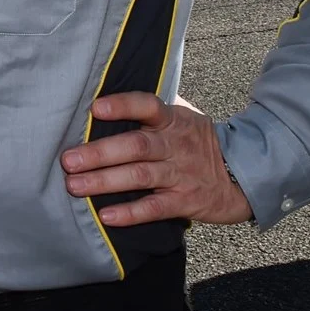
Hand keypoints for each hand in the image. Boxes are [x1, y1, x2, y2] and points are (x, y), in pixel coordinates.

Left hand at [59, 93, 251, 226]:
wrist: (242, 174)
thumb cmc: (197, 142)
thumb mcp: (182, 118)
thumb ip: (150, 109)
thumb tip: (104, 95)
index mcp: (172, 119)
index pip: (147, 106)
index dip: (123, 105)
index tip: (95, 108)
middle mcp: (175, 144)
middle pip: (136, 145)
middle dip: (99, 153)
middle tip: (68, 160)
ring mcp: (180, 173)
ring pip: (140, 175)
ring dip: (105, 181)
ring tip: (74, 186)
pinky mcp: (185, 201)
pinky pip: (155, 207)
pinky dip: (130, 212)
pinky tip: (106, 215)